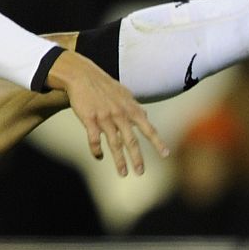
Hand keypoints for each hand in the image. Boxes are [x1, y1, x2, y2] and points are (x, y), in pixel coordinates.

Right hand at [47, 50, 168, 175]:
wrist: (82, 75)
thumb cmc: (104, 85)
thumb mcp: (124, 93)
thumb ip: (135, 106)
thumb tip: (144, 115)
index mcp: (131, 109)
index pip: (148, 128)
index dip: (157, 142)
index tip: (166, 155)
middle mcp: (120, 114)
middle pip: (131, 140)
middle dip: (137, 158)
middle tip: (141, 172)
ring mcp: (105, 117)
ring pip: (114, 143)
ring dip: (119, 160)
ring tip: (123, 173)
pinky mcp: (90, 119)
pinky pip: (94, 139)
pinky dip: (96, 150)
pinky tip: (99, 156)